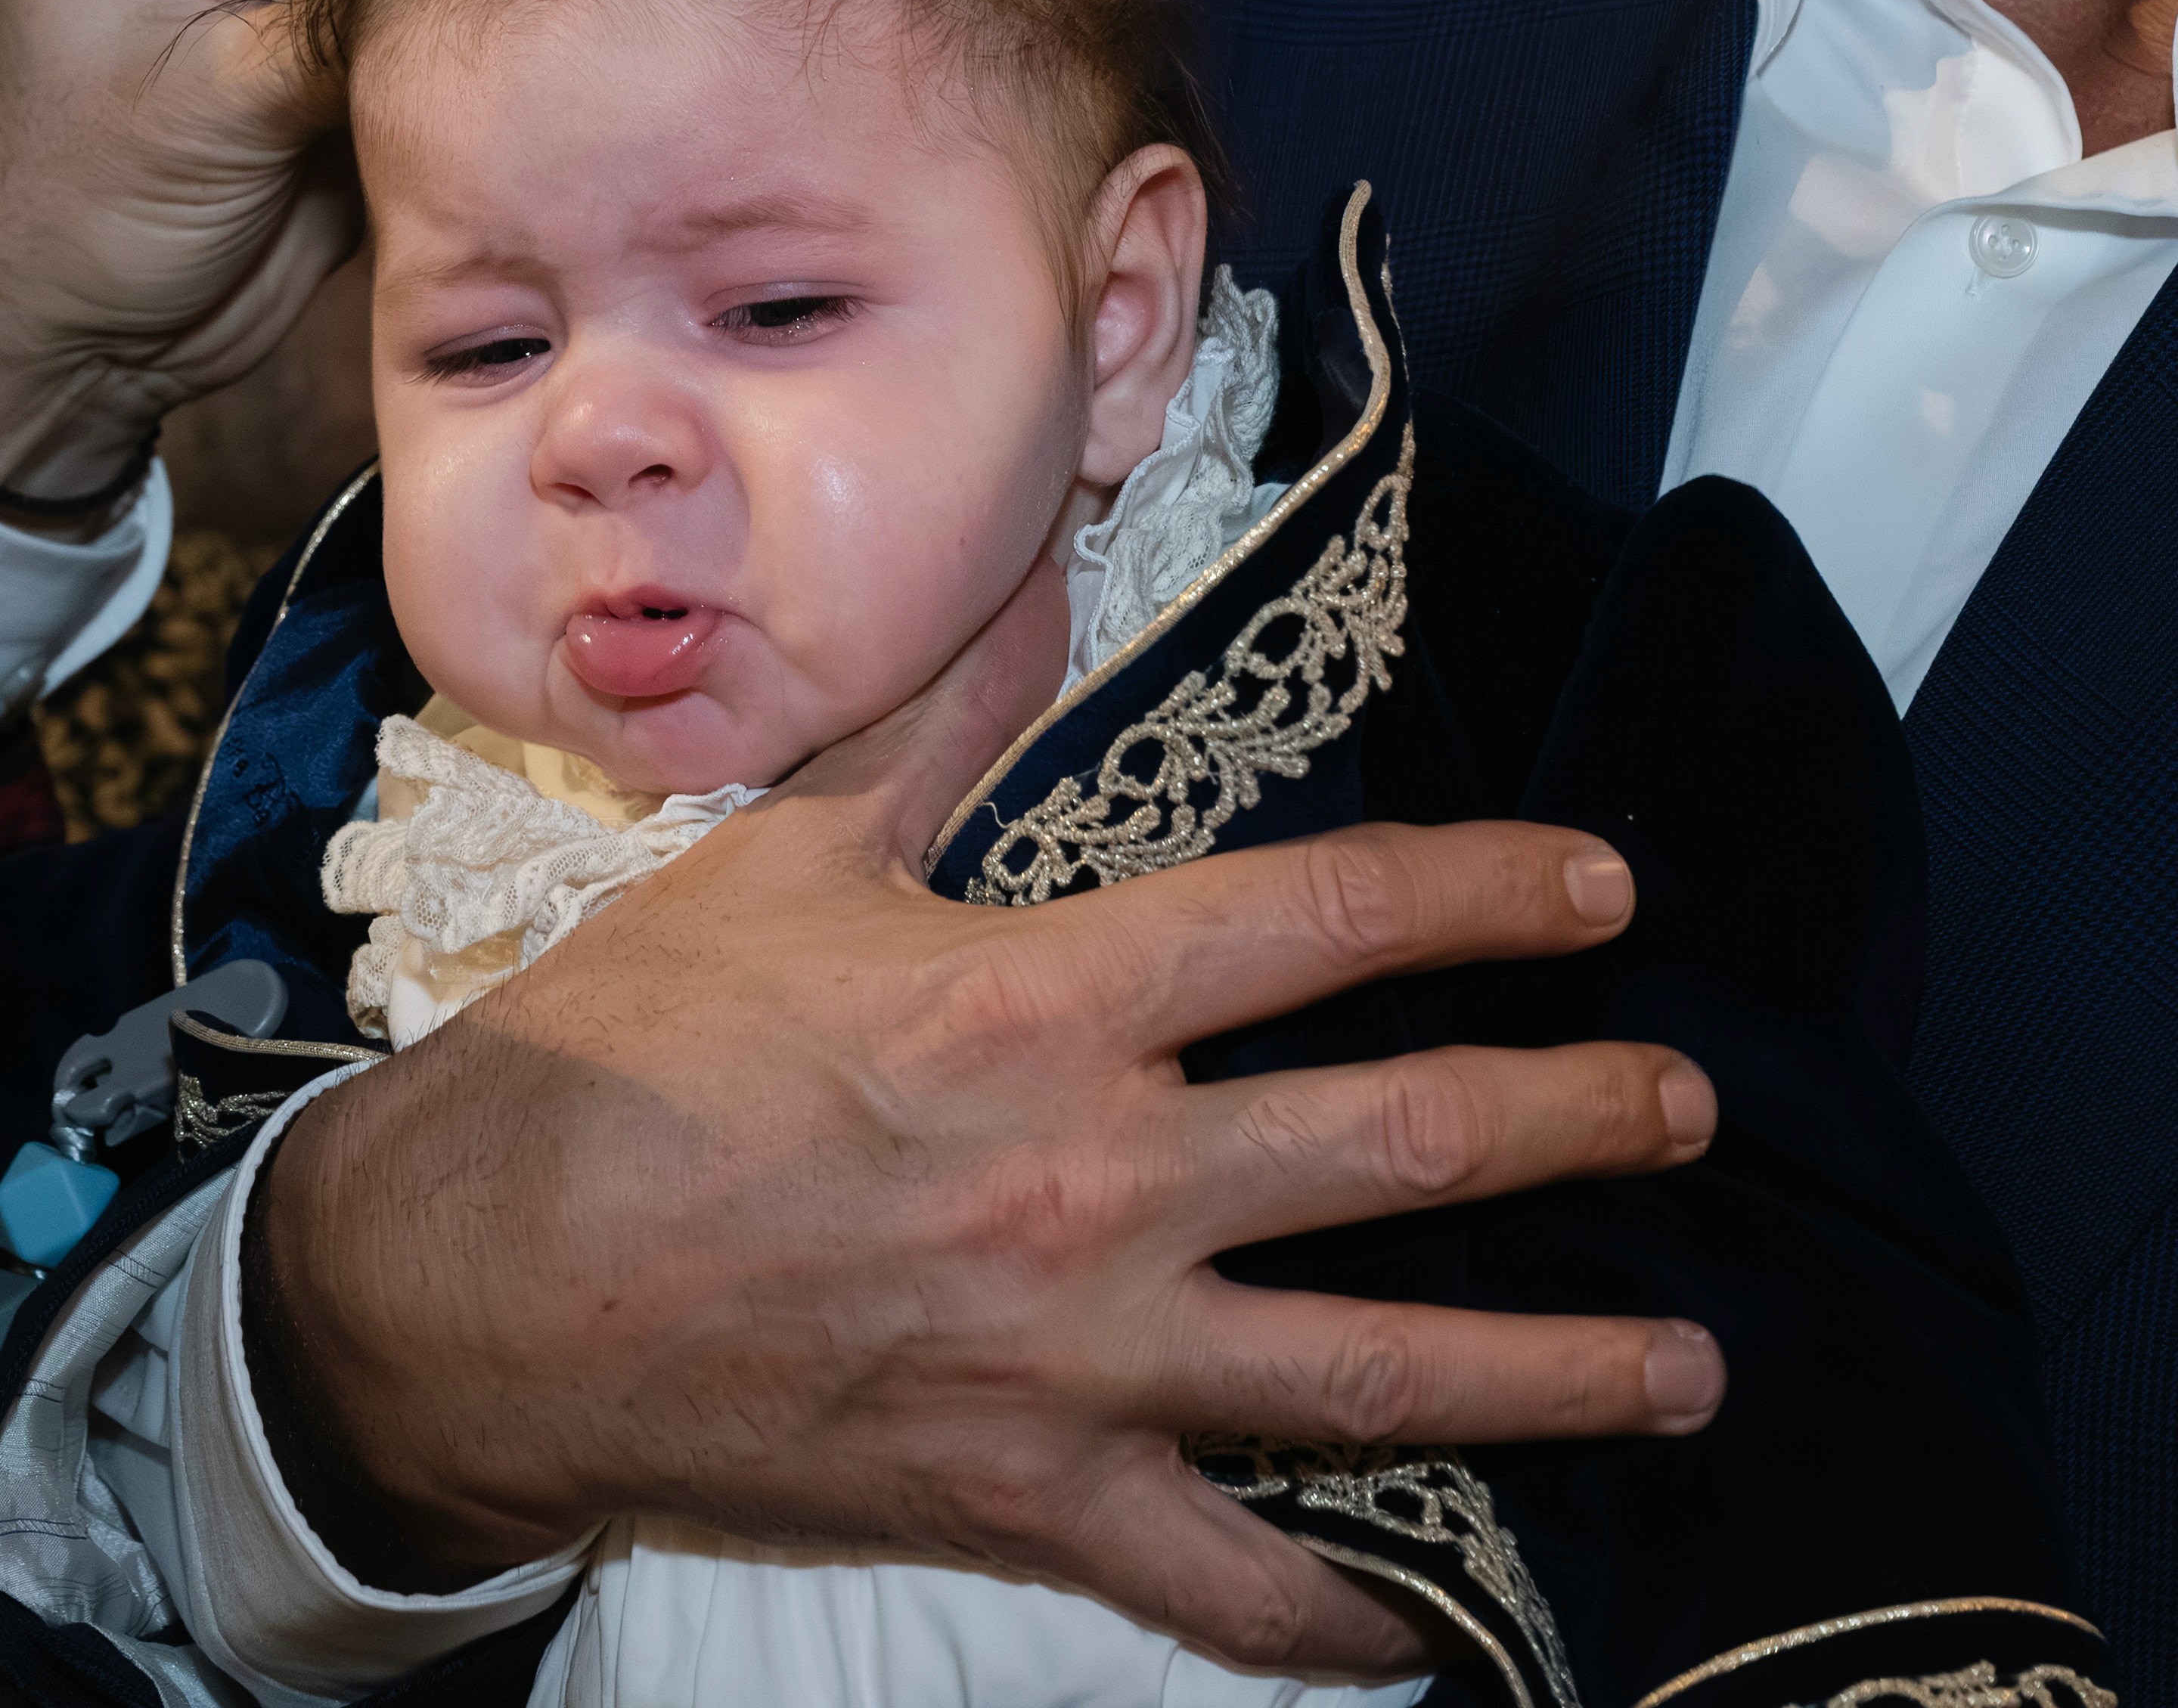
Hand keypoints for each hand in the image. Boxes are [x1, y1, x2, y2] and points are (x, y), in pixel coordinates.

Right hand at [251, 641, 1724, 1678]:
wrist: (481, 1286)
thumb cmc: (630, 1055)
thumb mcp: (784, 857)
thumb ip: (944, 724)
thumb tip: (1047, 574)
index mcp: (1044, 999)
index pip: (1328, 917)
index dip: (1490, 889)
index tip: (1604, 888)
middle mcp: (1098, 1177)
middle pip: (1403, 1140)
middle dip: (1580, 1117)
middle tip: (1696, 1110)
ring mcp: (1076, 1358)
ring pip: (1377, 1372)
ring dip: (1557, 1371)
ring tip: (1689, 1368)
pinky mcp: (1027, 1497)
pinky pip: (1230, 1584)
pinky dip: (1345, 1613)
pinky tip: (1443, 1616)